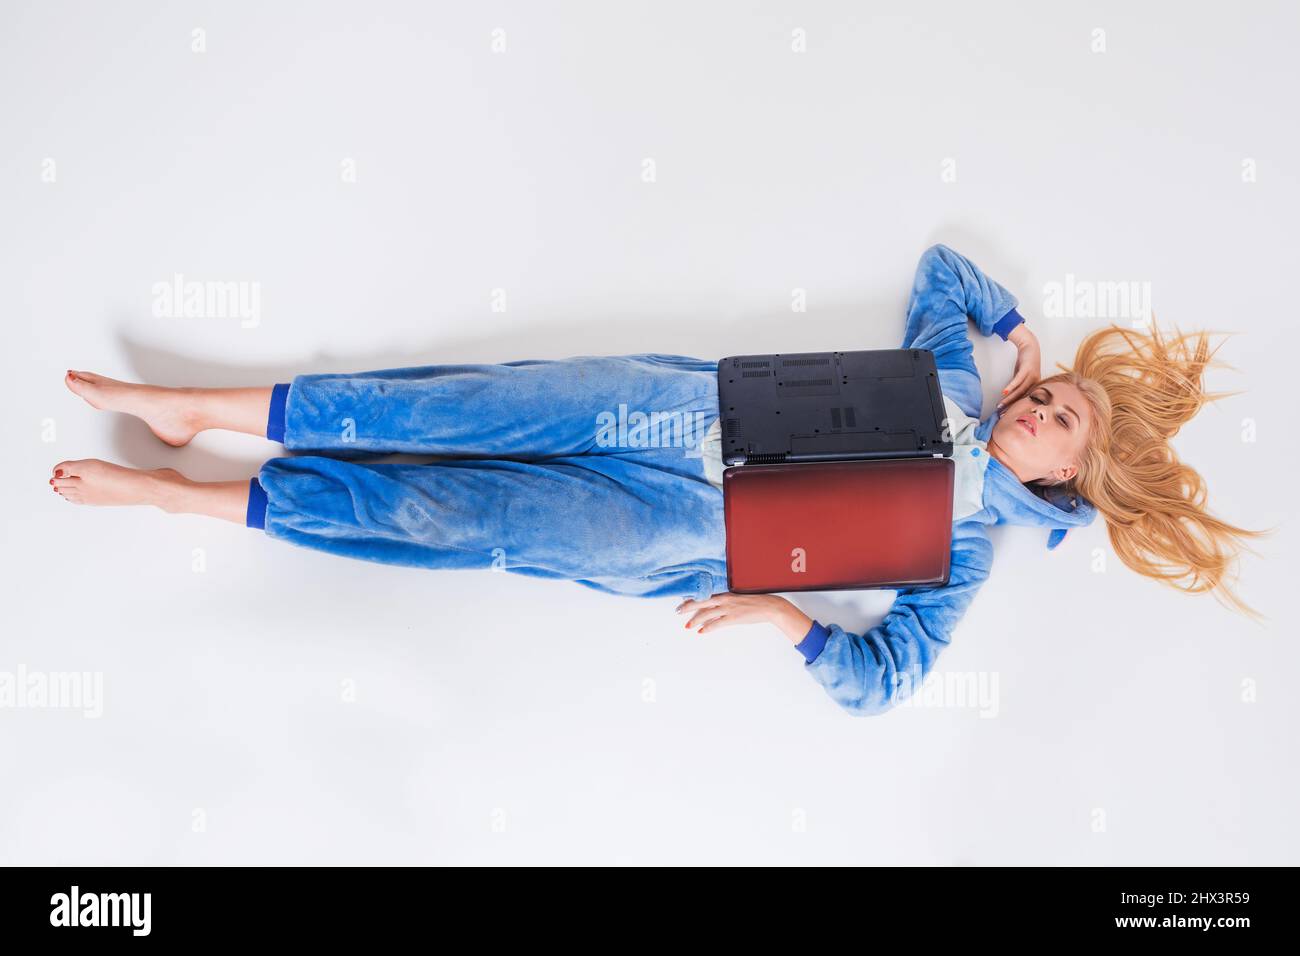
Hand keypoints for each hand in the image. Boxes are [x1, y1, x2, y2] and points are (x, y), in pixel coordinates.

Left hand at [676, 592, 812, 641]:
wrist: (770, 606)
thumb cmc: (756, 602)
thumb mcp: (739, 598)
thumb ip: (728, 601)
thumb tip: (718, 607)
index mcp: (726, 593)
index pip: (705, 595)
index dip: (693, 598)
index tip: (683, 600)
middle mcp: (725, 599)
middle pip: (702, 602)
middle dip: (688, 607)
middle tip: (677, 611)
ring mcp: (729, 608)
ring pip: (707, 614)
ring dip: (695, 620)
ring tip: (687, 626)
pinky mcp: (734, 618)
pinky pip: (717, 623)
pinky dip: (708, 628)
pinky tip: (702, 631)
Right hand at [999, 323, 1040, 409]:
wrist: (1030, 346)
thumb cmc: (1025, 362)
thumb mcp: (1020, 376)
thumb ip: (1017, 386)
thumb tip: (1008, 395)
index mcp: (1034, 386)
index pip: (1023, 400)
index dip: (1014, 408)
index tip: (1005, 414)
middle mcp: (1035, 382)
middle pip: (1021, 397)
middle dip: (1010, 406)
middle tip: (1001, 413)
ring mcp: (1032, 376)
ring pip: (1019, 390)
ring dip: (1009, 399)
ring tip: (1000, 405)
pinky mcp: (1027, 369)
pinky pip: (1018, 380)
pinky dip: (1011, 386)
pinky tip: (1004, 392)